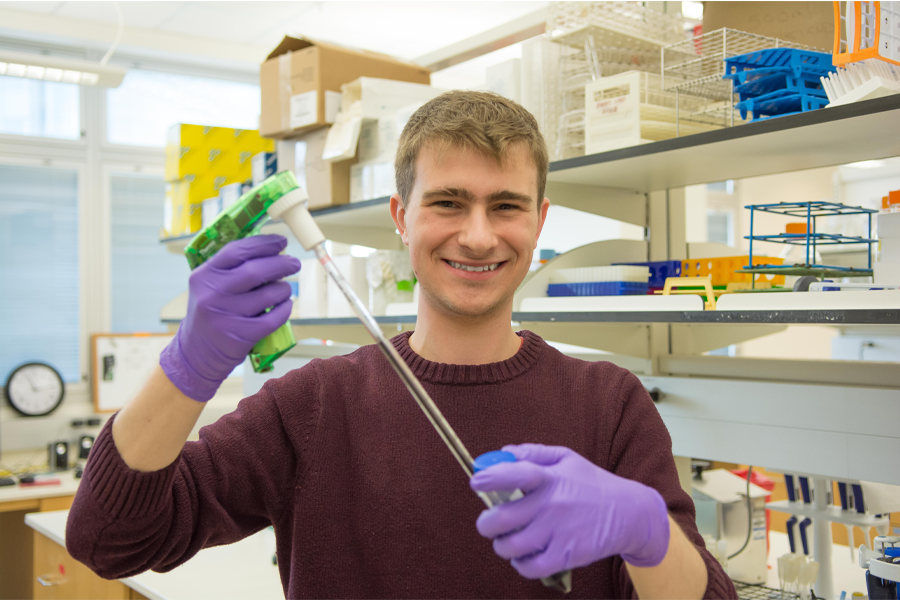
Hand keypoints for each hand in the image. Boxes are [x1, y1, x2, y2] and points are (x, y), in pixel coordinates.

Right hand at [161, 235, 299, 401]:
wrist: (196, 353)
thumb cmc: (210, 313)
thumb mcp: (208, 286)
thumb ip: (231, 268)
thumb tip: (270, 250)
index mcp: (204, 275)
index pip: (237, 251)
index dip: (264, 243)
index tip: (281, 242)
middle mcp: (213, 294)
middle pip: (256, 271)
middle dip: (281, 264)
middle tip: (294, 264)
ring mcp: (226, 316)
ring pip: (268, 295)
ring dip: (284, 288)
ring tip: (285, 288)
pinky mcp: (240, 336)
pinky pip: (273, 318)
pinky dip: (285, 309)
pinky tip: (285, 306)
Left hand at [469, 444, 669, 578]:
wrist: (630, 514)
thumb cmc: (592, 483)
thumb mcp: (567, 458)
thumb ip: (533, 453)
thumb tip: (501, 452)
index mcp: (551, 478)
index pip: (514, 474)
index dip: (490, 477)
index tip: (477, 482)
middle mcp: (552, 505)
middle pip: (501, 519)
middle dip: (486, 523)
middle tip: (489, 522)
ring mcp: (558, 532)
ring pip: (510, 547)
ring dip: (501, 545)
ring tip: (508, 540)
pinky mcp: (566, 556)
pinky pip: (529, 567)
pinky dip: (520, 564)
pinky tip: (525, 555)